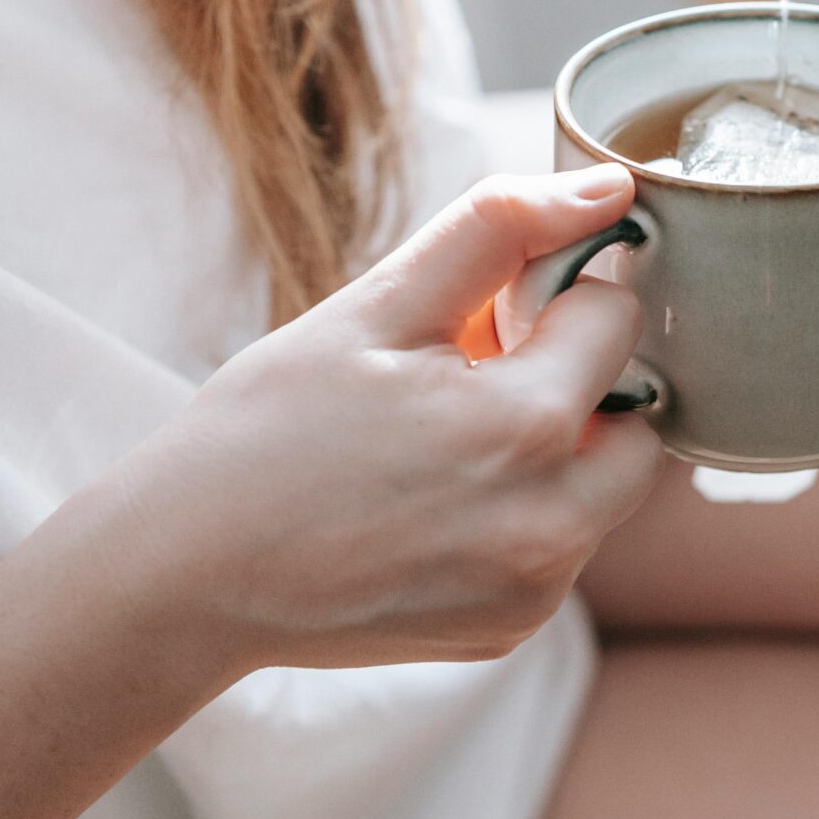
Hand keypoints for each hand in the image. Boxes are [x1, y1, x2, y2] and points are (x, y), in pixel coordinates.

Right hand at [88, 165, 663, 675]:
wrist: (181, 574)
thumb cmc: (266, 430)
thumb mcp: (376, 306)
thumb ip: (499, 230)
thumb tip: (608, 188)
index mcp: (523, 429)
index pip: (616, 319)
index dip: (555, 298)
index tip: (485, 313)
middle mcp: (550, 524)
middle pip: (636, 416)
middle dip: (576, 381)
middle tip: (472, 376)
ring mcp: (532, 591)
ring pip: (605, 486)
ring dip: (556, 450)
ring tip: (443, 442)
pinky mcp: (509, 630)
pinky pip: (562, 547)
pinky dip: (524, 513)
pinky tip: (433, 502)